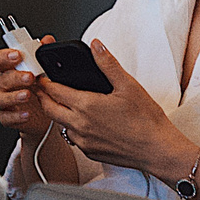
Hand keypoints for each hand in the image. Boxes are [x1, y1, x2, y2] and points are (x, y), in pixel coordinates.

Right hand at [0, 35, 56, 143]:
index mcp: (6, 68)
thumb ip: (42, 53)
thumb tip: (47, 40)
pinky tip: (26, 113)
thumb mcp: (41, 68)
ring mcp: (2, 100)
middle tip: (30, 76)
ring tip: (27, 95)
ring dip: (13, 96)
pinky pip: (6, 117)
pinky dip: (16, 116)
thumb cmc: (38, 86)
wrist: (43, 111)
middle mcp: (1, 83)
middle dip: (15, 76)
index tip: (16, 55)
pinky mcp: (5, 116)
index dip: (3, 56)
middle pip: (1, 77)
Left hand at [32, 42, 189, 178]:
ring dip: (57, 113)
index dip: (44, 82)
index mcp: (86, 106)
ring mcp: (84, 142)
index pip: (53, 91)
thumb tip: (96, 46)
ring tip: (61, 102)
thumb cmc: (146, 120)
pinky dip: (71, 128)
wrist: (158, 150)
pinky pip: (73, 139)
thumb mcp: (128, 85)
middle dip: (42, 97)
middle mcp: (80, 126)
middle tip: (41, 88)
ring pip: (60, 125)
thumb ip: (108, 64)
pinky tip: (81, 121)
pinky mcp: (90, 153)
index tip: (41, 75)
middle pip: (49, 109)